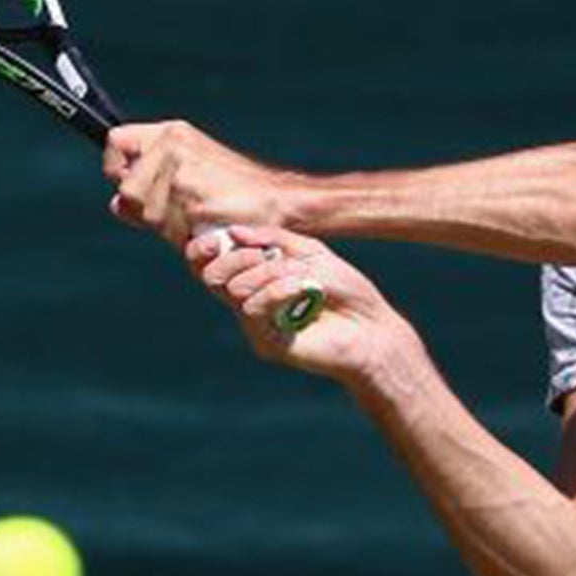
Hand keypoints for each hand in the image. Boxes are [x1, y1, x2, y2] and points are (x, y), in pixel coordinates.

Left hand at [105, 121, 285, 247]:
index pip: (116, 142)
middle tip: (182, 212)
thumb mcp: (191, 175)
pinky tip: (206, 228)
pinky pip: (168, 230)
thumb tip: (115, 205)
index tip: (132, 185)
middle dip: (147, 210)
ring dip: (169, 227)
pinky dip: (184, 237)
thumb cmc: (238, 193)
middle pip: (127, 189)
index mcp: (172, 133)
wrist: (281, 202)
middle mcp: (173, 145)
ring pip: (146, 213)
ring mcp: (181, 171)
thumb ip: (151, 186)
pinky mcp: (191, 197)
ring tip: (200, 219)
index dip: (118, 170)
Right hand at [185, 224, 403, 384]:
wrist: (372, 329)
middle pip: (212, 276)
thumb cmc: (346, 291)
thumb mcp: (312, 253)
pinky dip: (277, 291)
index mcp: (256, 277)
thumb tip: (232, 232)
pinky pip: (252, 309)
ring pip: (235, 289)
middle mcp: (250, 301)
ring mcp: (257, 324)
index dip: (203, 249)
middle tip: (267, 255)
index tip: (214, 238)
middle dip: (236, 257)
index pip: (210, 264)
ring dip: (268, 273)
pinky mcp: (267, 342)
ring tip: (301, 276)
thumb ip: (274, 239)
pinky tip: (305, 289)